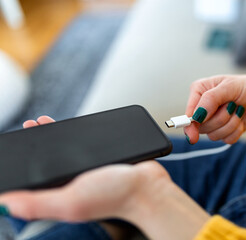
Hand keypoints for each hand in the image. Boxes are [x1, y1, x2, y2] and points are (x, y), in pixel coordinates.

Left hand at [0, 116, 209, 239]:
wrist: (148, 185)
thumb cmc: (115, 196)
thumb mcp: (72, 201)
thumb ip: (38, 203)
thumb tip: (4, 204)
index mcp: (62, 193)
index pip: (35, 177)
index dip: (24, 161)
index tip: (16, 143)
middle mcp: (74, 182)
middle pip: (50, 161)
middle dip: (38, 143)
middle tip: (31, 126)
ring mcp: (89, 171)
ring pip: (69, 151)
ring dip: (56, 135)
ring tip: (45, 122)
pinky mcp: (104, 161)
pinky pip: (87, 146)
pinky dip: (80, 135)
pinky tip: (77, 128)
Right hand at [184, 75, 245, 143]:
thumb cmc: (245, 86)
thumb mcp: (229, 86)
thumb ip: (211, 99)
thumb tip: (197, 115)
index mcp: (199, 92)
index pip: (188, 113)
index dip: (190, 125)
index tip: (192, 136)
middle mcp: (203, 108)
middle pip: (202, 127)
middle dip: (221, 118)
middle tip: (231, 105)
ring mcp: (213, 121)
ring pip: (214, 135)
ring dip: (231, 124)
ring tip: (237, 109)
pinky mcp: (224, 131)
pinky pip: (226, 139)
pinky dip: (236, 130)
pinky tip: (240, 118)